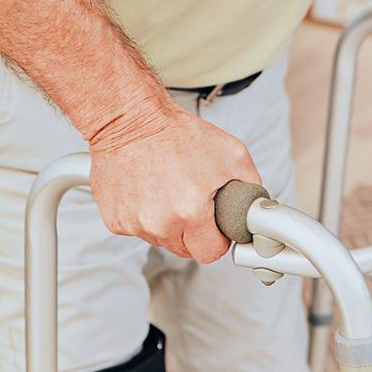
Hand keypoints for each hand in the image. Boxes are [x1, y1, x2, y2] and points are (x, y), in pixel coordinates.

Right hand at [87, 97, 260, 262]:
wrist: (130, 120)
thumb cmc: (177, 133)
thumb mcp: (232, 154)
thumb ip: (250, 187)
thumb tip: (256, 209)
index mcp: (190, 212)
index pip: (211, 252)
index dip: (218, 237)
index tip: (216, 224)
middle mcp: (159, 223)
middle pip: (186, 250)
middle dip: (194, 232)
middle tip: (193, 202)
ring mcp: (133, 223)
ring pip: (162, 239)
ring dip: (169, 222)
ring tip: (169, 188)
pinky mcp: (115, 219)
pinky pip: (139, 228)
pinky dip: (145, 214)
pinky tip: (149, 188)